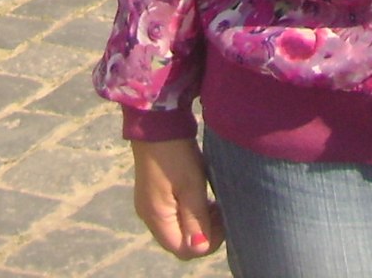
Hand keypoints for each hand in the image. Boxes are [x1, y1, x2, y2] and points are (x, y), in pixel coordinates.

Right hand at [131, 137, 223, 259]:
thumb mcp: (191, 186)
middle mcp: (149, 215)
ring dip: (197, 221)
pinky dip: (189, 211)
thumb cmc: (176, 155)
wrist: (156, 121)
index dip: (206, 242)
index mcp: (156, 217)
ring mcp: (149, 203)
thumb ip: (196, 219)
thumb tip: (200, 247)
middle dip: (203, 233)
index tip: (222, 221)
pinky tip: (201, 196)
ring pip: (177, 226)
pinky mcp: (153, 191)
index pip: (182, 249)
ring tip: (214, 203)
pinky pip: (173, 213)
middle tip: (221, 212)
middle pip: (178, 240)